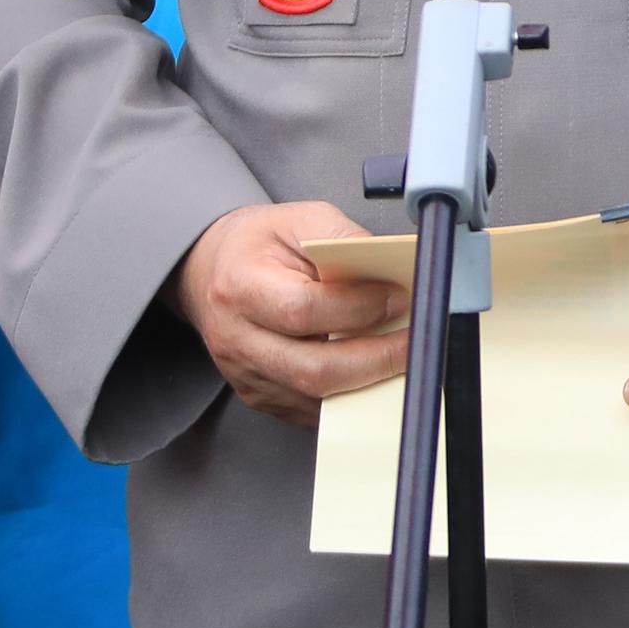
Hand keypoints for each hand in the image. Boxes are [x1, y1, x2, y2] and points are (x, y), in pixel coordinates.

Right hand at [172, 199, 409, 426]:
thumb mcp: (301, 219)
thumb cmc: (259, 245)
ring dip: (370, 381)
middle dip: (377, 359)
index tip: (398, 298)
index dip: (358, 309)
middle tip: (415, 342)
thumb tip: (393, 266)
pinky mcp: (260, 396)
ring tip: (401, 356)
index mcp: (241, 287)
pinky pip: (313, 409)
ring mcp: (247, 375)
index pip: (304, 310)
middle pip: (314, 369)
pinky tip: (373, 370)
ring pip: (318, 397)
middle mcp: (238, 339)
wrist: (212, 270)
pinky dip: (351, 393)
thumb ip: (345, 238)